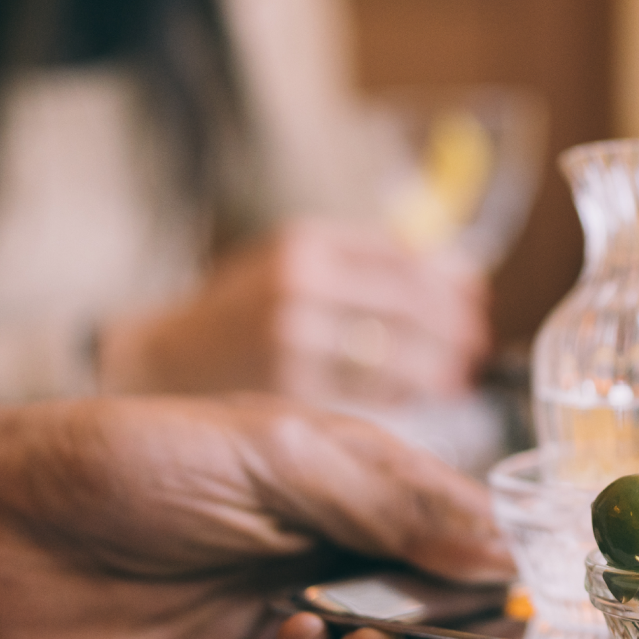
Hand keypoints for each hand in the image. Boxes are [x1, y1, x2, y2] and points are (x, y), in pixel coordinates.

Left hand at [0, 389, 540, 638]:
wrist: (1, 523)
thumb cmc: (133, 459)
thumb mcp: (282, 450)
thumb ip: (397, 503)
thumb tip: (501, 558)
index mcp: (359, 495)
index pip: (466, 548)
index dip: (506, 585)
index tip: (532, 611)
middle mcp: (340, 570)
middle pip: (451, 636)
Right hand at [96, 219, 487, 406]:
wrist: (161, 357)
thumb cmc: (239, 313)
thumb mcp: (292, 263)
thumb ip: (364, 266)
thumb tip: (458, 276)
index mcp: (306, 242)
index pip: (403, 256)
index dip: (448, 281)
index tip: (476, 299)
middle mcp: (300, 283)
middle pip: (406, 304)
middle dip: (451, 328)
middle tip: (476, 344)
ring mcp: (293, 337)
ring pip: (393, 354)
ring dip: (435, 367)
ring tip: (456, 377)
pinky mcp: (287, 387)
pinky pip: (364, 392)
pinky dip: (398, 393)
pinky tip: (414, 395)